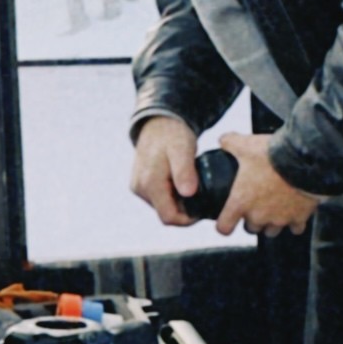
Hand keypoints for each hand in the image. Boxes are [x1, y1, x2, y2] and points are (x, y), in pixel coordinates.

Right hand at [130, 112, 201, 228]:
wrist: (158, 123)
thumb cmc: (172, 134)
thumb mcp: (183, 149)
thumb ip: (185, 171)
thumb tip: (188, 193)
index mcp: (150, 182)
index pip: (169, 217)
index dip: (188, 220)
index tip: (204, 210)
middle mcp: (140, 188)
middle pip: (166, 214)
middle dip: (185, 211)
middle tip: (203, 198)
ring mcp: (138, 187)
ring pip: (163, 207)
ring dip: (179, 203)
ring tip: (193, 187)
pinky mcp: (140, 184)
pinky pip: (159, 199)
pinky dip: (172, 196)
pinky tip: (184, 185)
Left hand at [216, 127, 322, 238]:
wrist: (304, 159)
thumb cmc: (272, 155)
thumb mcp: (245, 145)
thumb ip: (230, 143)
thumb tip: (223, 140)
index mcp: (241, 201)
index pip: (224, 227)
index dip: (223, 225)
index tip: (226, 220)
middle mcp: (259, 215)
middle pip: (250, 229)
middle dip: (251, 219)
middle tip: (255, 205)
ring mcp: (280, 219)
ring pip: (271, 231)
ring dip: (271, 222)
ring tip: (274, 208)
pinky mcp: (299, 217)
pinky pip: (295, 228)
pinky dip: (295, 221)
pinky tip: (294, 210)